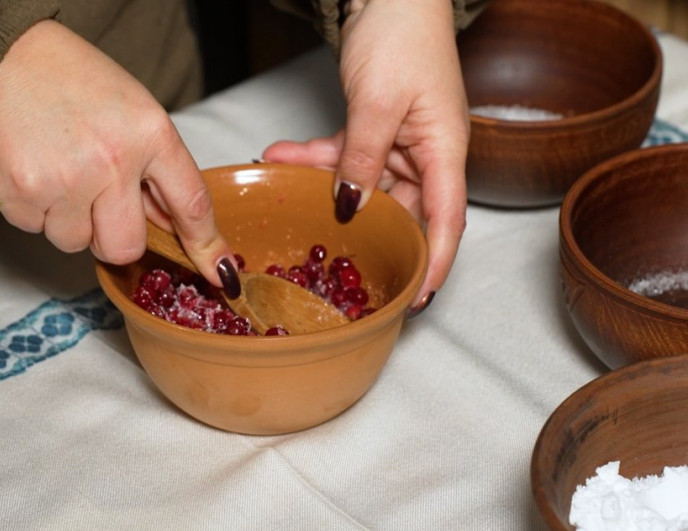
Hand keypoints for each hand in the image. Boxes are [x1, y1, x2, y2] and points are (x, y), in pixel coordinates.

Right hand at [0, 20, 237, 290]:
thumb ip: (157, 167)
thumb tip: (171, 223)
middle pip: (126, 247)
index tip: (218, 272)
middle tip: (99, 204)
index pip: (191, 205)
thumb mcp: (135, 109)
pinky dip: (37, 210)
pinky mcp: (21, 194)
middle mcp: (112, 163)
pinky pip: (37, 230)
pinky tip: (35, 171)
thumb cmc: (71, 79)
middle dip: (114, 237)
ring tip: (60, 173)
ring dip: (71, 221)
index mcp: (150, 134)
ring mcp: (65, 182)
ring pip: (77, 243)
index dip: (206, 245)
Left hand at [263, 0, 468, 310]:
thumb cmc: (402, 37)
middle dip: (365, 234)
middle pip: (400, 210)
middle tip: (331, 263)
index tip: (418, 298)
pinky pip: (344, 157)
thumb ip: (363, 157)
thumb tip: (351, 206)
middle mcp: (425, 155)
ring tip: (284, 197)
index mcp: (444, 152)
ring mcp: (399, 144)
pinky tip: (278, 157)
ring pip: (363, 186)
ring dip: (325, 190)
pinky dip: (314, 159)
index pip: (446, 220)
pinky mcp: (374, 131)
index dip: (435, 262)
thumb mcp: (378, 102)